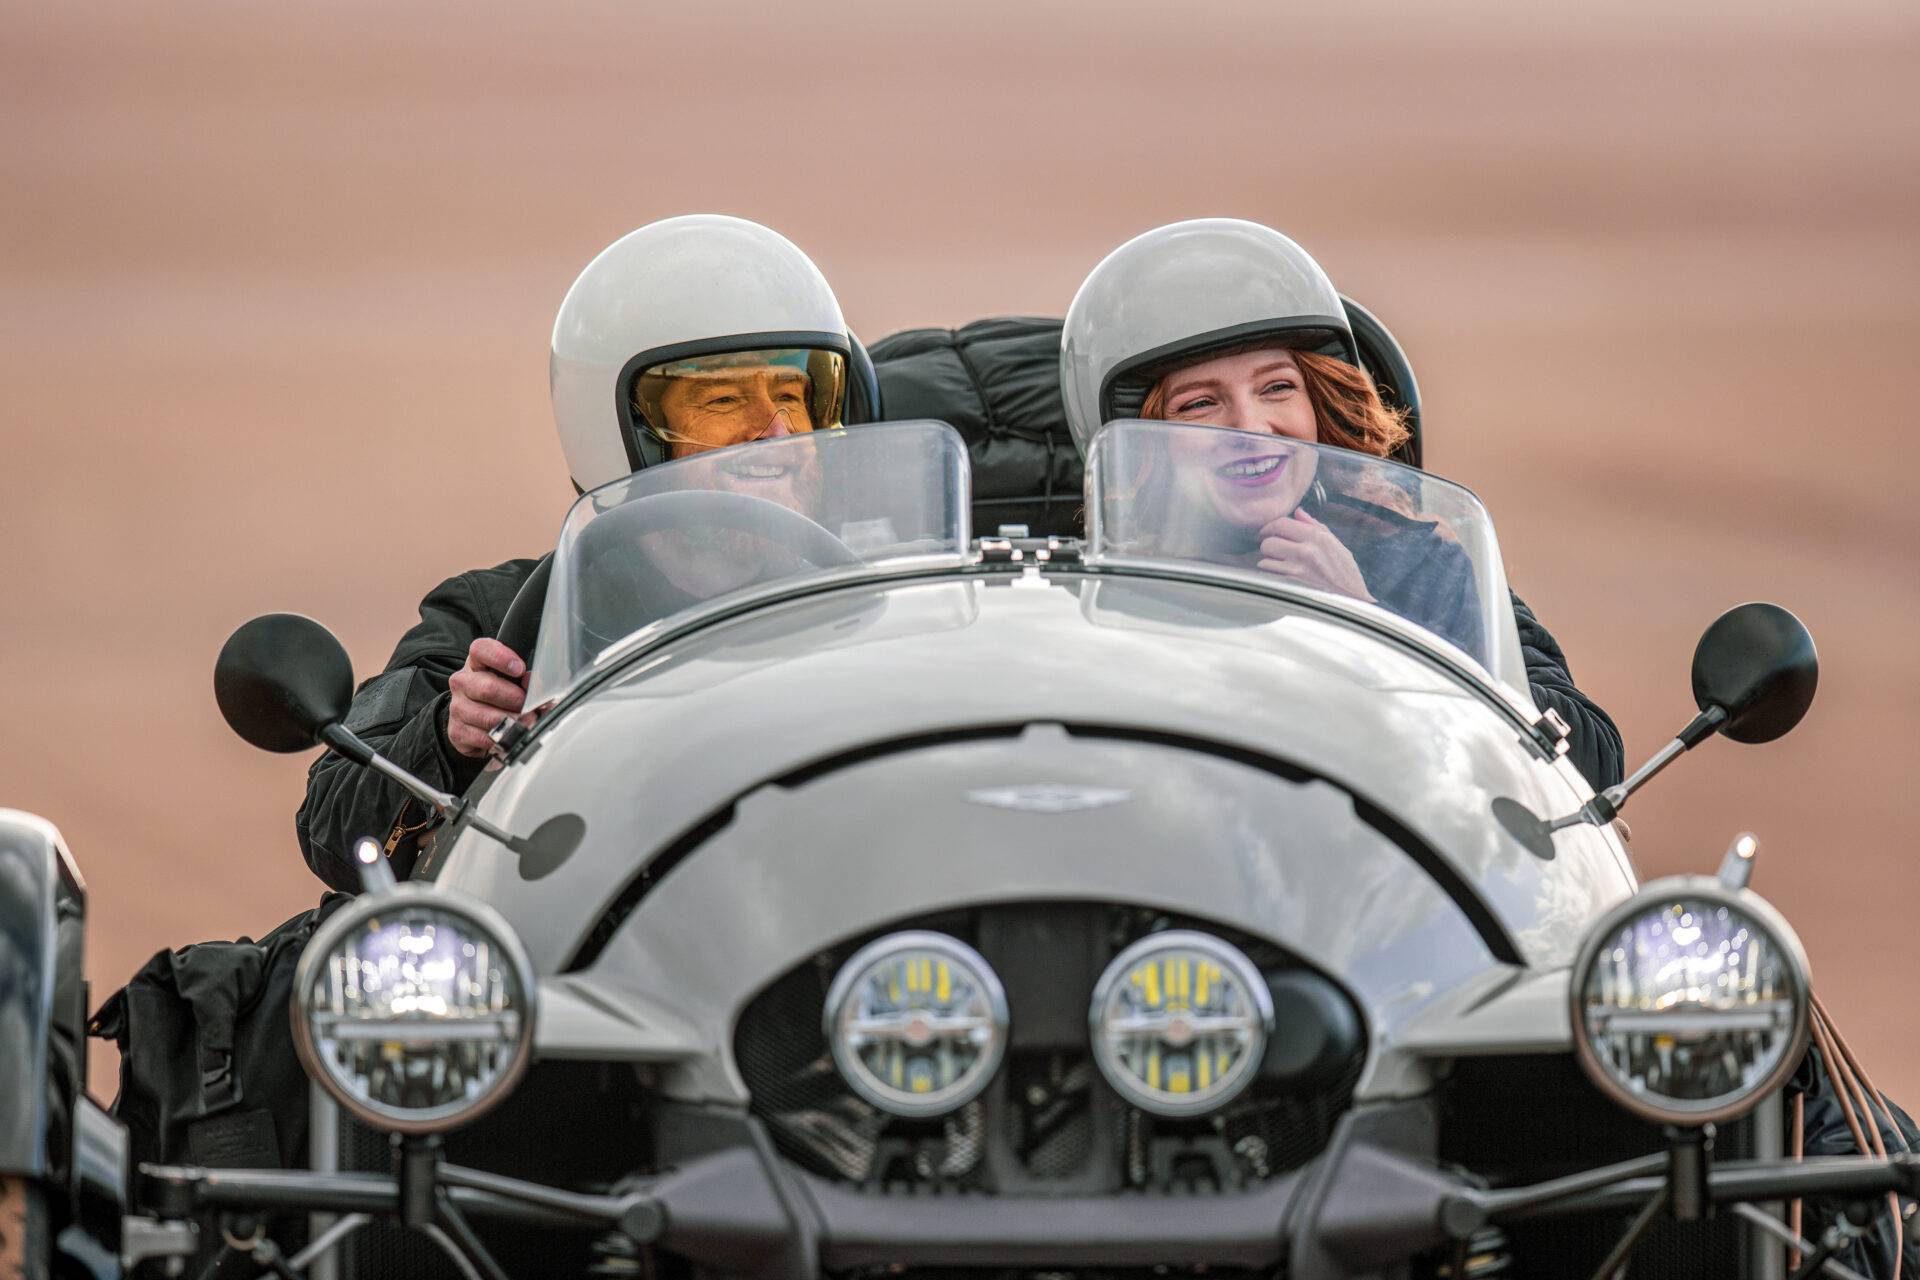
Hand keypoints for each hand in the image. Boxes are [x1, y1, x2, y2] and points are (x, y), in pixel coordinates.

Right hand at [446, 639, 527, 758]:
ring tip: (526, 723)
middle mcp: (462, 682)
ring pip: (487, 717)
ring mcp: (457, 707)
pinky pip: (484, 737)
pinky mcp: (457, 731)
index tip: (520, 669)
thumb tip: (534, 684)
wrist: (474, 722)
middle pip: (487, 688)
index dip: (501, 657)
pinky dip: (502, 739)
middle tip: (529, 706)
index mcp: (476, 663)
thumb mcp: (513, 681)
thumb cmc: (500, 695)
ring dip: (512, 722)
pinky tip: (510, 735)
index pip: (481, 650)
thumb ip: (526, 679)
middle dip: (514, 699)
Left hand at [1257, 510, 1372, 601]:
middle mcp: (1306, 550)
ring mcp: (1298, 569)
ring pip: (1265, 557)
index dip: (1270, 526)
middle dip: (1267, 543)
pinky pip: (1270, 573)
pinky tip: (1278, 572)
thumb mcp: (1335, 544)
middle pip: (1269, 540)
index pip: (1281, 523)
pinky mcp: (1292, 584)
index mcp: (1317, 537)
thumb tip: (1298, 512)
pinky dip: (1270, 572)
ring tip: (1277, 560)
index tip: (1268, 531)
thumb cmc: (1346, 572)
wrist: (1353, 598)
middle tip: (1273, 547)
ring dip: (1268, 559)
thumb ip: (1314, 526)